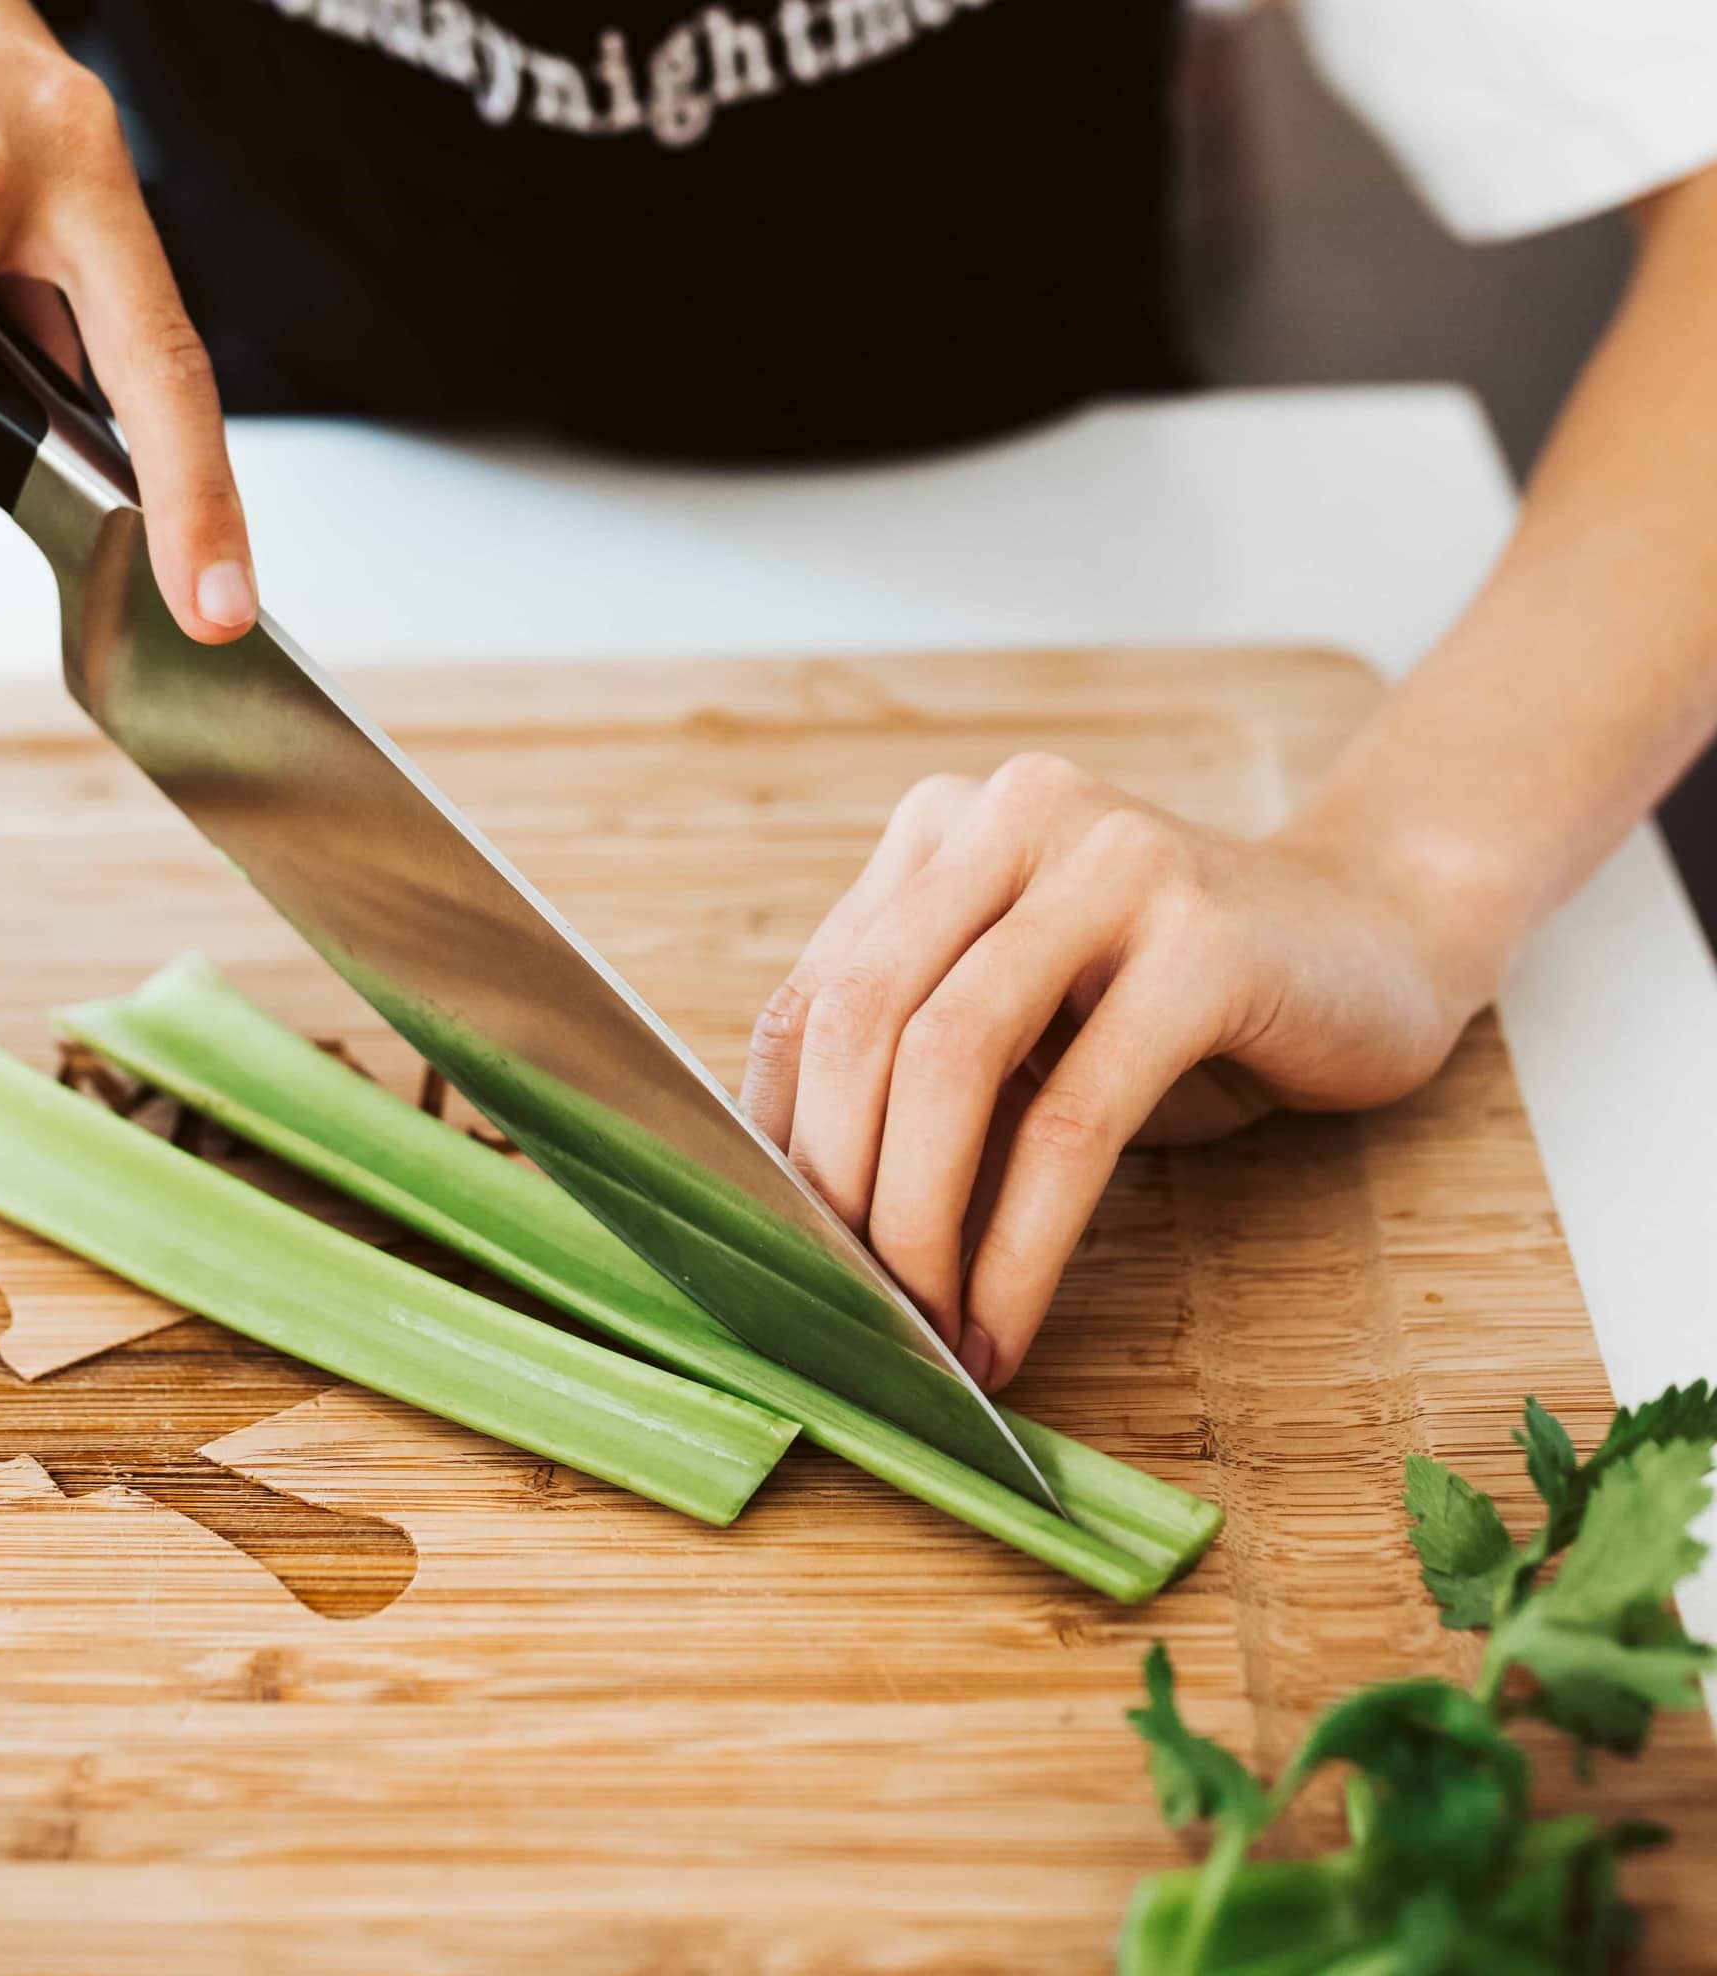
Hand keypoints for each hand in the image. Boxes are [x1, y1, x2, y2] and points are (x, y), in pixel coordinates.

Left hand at [741, 754, 1488, 1389]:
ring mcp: (1113, 864)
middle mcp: (1015, 817)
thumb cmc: (1180, 1004)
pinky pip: (1075, 1121)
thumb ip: (920, 1065)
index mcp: (945, 828)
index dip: (771, 1140)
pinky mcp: (1204, 943)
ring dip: (917, 1224)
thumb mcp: (1029, 1018)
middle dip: (835, 1187)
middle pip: (861, 1016)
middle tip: (844, 1313)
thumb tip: (793, 1218)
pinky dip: (1022, 1245)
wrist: (1380, 941)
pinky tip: (1006, 1324)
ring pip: (950, 1058)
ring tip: (922, 1334)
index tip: (769, 1258)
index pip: (811, 993)